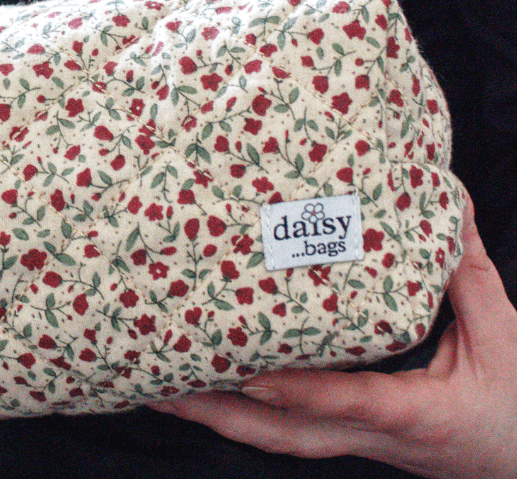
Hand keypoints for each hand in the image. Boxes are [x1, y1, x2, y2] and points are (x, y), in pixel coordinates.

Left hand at [148, 198, 516, 478]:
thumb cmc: (515, 405)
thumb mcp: (502, 335)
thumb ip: (468, 269)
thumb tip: (450, 201)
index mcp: (413, 413)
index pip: (346, 401)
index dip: (296, 390)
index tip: (245, 371)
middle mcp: (371, 435)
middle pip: (282, 435)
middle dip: (218, 413)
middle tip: (161, 385)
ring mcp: (355, 441)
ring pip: (275, 437)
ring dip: (219, 416)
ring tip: (165, 388)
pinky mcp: (350, 435)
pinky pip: (287, 427)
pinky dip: (245, 411)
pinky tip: (214, 389)